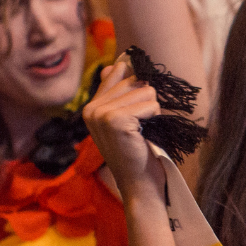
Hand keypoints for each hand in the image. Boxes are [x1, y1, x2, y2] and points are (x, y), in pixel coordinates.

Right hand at [82, 59, 164, 202]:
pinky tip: (144, 133)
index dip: (136, 81)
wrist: (138, 181)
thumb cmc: (134, 150)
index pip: (117, 72)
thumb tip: (116, 63)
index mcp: (90, 106)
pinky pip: (150, 104)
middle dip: (145, 99)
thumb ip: (116, 92)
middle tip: (140, 124)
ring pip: (144, 90)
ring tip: (142, 129)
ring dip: (151, 109)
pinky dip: (154, 117)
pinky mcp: (116, 120)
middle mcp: (91, 108)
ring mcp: (101, 114)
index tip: (140, 104)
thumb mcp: (121, 119)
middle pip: (134, 80)